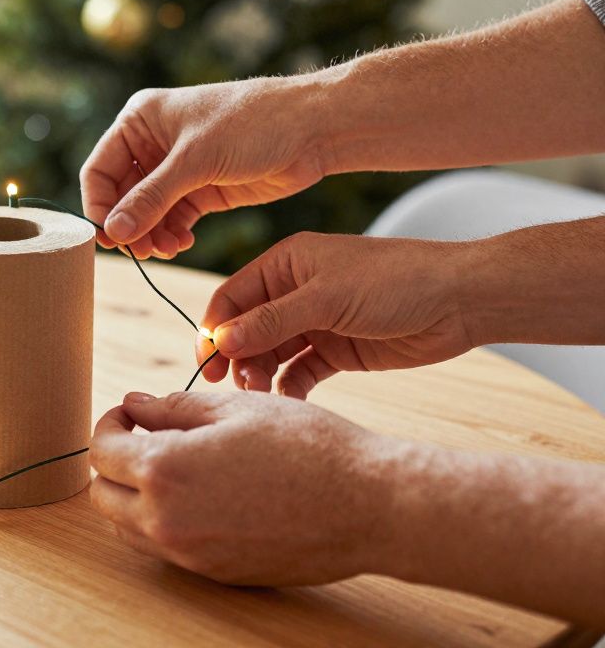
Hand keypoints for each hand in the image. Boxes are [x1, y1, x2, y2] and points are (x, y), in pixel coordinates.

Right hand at [79, 78, 328, 258]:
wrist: (313, 129)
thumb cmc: (253, 124)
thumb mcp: (196, 160)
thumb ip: (152, 198)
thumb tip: (114, 232)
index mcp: (140, 120)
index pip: (100, 170)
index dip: (99, 206)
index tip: (109, 238)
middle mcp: (153, 143)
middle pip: (121, 196)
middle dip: (130, 225)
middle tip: (141, 252)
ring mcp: (177, 168)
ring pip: (147, 213)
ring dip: (151, 235)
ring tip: (167, 251)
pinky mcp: (201, 189)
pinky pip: (172, 219)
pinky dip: (171, 235)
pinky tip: (182, 244)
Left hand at [89, 390, 396, 585]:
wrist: (368, 506)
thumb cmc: (309, 447)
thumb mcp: (236, 408)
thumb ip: (172, 408)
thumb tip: (133, 405)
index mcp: (164, 468)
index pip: (101, 450)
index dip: (110, 424)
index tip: (129, 415)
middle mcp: (165, 519)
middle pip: (102, 495)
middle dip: (113, 463)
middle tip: (144, 437)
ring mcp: (189, 554)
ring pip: (126, 528)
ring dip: (131, 496)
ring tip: (171, 466)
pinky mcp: (213, 574)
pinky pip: (163, 549)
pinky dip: (161, 522)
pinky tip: (198, 495)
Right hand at [197, 232, 475, 398]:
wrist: (460, 301)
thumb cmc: (395, 282)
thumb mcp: (327, 298)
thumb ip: (271, 321)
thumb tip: (219, 341)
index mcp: (286, 264)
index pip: (232, 297)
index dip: (214, 329)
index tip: (207, 361)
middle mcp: (294, 292)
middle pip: (246, 329)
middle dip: (234, 356)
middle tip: (231, 386)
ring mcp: (314, 323)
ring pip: (269, 353)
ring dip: (259, 374)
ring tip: (260, 394)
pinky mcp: (335, 351)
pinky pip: (297, 372)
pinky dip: (287, 387)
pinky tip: (286, 402)